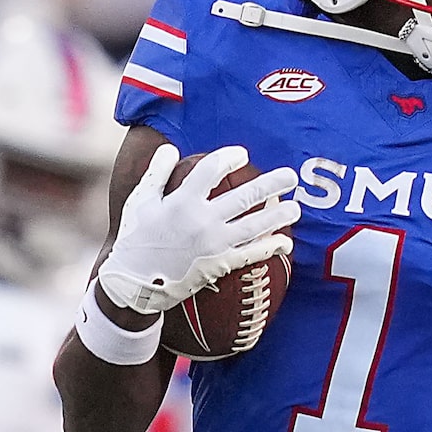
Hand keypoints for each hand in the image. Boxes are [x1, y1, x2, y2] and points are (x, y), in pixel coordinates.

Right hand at [95, 144, 300, 316]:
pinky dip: (270, 247)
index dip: (230, 158)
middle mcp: (201, 220)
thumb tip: (170, 148)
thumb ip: (156, 173)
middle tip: (291, 176)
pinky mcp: (220, 265)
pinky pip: (251, 254)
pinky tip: (285, 242)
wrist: (135, 283)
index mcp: (181, 200)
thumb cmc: (135, 238)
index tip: (243, 155)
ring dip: (279, 216)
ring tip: (296, 208)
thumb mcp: (139, 201)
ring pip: (255, 226)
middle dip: (271, 184)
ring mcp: (213, 243)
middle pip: (245, 197)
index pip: (212, 170)